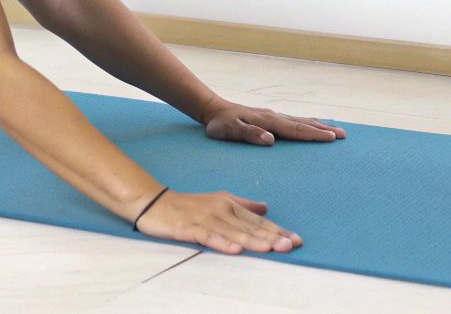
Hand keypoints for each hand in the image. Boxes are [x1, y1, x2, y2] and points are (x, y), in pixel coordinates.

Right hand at [134, 188, 301, 253]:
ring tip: (272, 248)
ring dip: (254, 241)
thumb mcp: (219, 201)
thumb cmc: (189, 205)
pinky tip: (236, 249)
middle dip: (272, 237)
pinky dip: (223, 243)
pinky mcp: (190, 227)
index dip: (277, 230)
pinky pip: (209, 237)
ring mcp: (206, 219)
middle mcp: (222, 210)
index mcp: (231, 205)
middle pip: (251, 227)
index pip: (258, 221)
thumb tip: (266, 207)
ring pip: (234, 232)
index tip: (296, 239)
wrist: (154, 202)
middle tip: (292, 245)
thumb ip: (243, 205)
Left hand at [202, 99, 347, 145]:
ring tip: (337, 131)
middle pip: (303, 124)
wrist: (214, 109)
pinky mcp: (271, 118)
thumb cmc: (220, 124)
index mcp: (268, 122)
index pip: (295, 130)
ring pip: (301, 121)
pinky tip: (314, 125)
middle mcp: (274, 117)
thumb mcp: (229, 131)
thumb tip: (271, 140)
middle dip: (324, 130)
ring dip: (319, 126)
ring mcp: (274, 116)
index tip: (331, 138)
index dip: (313, 134)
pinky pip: (295, 121)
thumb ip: (249, 135)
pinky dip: (309, 123)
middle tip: (343, 135)